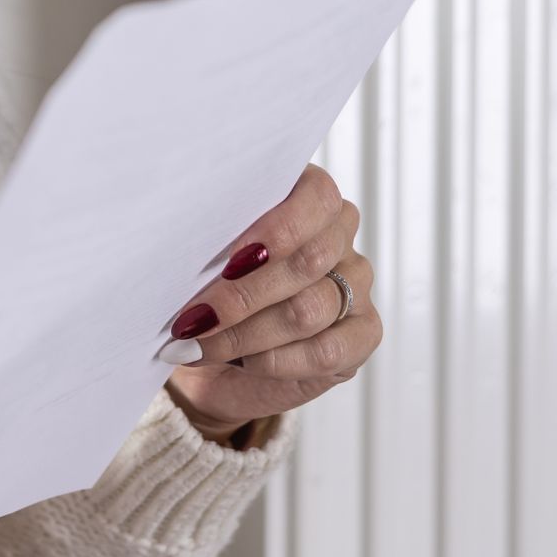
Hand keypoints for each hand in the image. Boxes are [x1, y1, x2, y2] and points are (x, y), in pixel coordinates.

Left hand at [155, 163, 378, 439]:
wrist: (211, 354)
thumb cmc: (205, 287)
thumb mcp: (202, 256)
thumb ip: (212, 239)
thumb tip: (194, 243)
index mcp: (305, 195)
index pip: (317, 196)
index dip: (277, 228)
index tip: (230, 258)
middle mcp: (337, 235)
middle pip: (309, 260)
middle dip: (243, 294)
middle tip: (193, 316)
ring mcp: (355, 284)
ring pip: (309, 309)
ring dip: (246, 333)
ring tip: (200, 343)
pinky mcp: (363, 334)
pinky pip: (326, 351)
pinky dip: (275, 360)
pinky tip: (243, 361)